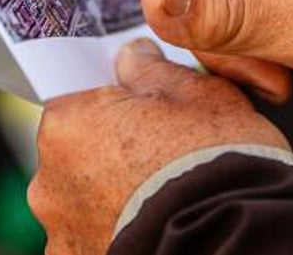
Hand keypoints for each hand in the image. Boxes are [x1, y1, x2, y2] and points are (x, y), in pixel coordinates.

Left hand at [29, 38, 287, 254]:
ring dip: (115, 196)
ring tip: (166, 197)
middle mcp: (50, 183)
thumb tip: (133, 56)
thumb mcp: (195, 92)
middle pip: (79, 152)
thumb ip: (151, 68)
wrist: (242, 239)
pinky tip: (160, 227)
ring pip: (87, 200)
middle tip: (162, 154)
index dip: (111, 102)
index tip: (141, 109)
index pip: (77, 99)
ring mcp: (64, 234)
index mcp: (67, 125)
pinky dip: (122, 232)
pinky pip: (97, 237)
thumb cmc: (216, 162)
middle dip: (112, 150)